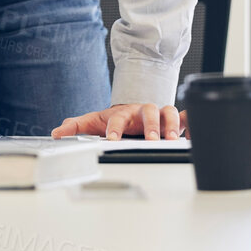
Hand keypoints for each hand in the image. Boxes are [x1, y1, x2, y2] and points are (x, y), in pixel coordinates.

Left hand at [52, 103, 184, 140]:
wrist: (131, 111)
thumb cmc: (114, 119)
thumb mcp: (94, 122)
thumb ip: (76, 127)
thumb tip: (56, 132)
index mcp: (122, 113)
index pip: (117, 118)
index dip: (114, 128)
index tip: (112, 139)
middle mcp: (141, 112)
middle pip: (149, 111)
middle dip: (151, 124)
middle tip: (151, 138)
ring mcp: (158, 115)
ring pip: (169, 112)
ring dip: (171, 124)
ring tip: (172, 139)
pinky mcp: (173, 120)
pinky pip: (185, 117)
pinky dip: (190, 123)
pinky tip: (193, 134)